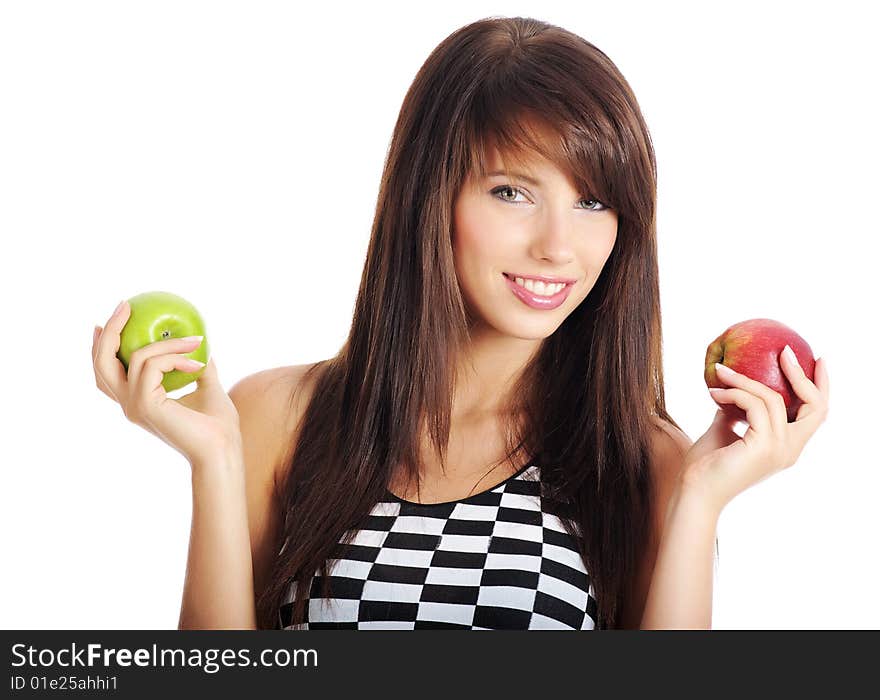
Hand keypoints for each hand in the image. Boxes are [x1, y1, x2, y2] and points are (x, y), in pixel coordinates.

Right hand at [92, 299, 241, 466]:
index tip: (113, 319)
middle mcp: (129, 404)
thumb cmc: (218, 425)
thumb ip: (198, 365)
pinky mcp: (145, 404)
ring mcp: (133, 406)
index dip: (101, 346)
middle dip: (109, 331)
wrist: (223, 450)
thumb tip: (200, 341)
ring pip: (134, 357)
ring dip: (167, 343)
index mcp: (138, 401)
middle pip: (101, 363)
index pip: (107, 373)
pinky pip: (152, 365)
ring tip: (195, 340)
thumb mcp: (207, 385)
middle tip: (125, 306)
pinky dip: (175, 357)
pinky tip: (198, 361)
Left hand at [680, 348, 829, 512]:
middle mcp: (791, 450)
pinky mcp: (764, 446)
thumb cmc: (705, 466)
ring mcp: (780, 449)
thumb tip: (734, 385)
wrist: (694, 492)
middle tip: (783, 351)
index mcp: (787, 447)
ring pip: (773, 399)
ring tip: (720, 372)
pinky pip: (754, 404)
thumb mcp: (725, 430)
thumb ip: (737, 411)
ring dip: (744, 379)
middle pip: (816, 406)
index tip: (814, 359)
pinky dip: (733, 392)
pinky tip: (713, 391)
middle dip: (803, 375)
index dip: (820, 386)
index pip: (816, 414)